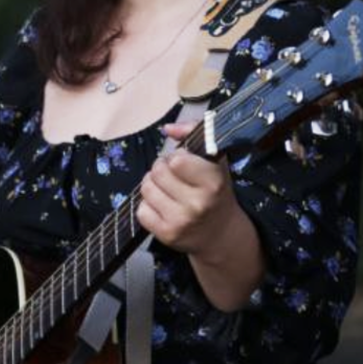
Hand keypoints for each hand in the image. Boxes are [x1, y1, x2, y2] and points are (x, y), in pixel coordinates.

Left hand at [137, 122, 243, 255]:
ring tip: (167, 189)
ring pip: (146, 189)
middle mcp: (197, 203)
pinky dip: (149, 206)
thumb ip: (194, 134)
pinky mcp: (166, 235)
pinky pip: (141, 210)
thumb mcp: (215, 162)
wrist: (221, 235)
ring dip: (153, 185)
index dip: (177, 157)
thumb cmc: (216, 193)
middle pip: (157, 172)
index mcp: (213, 182)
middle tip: (173, 176)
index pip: (177, 160)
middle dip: (161, 169)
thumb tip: (167, 128)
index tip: (185, 163)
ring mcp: (181, 221)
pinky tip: (163, 207)